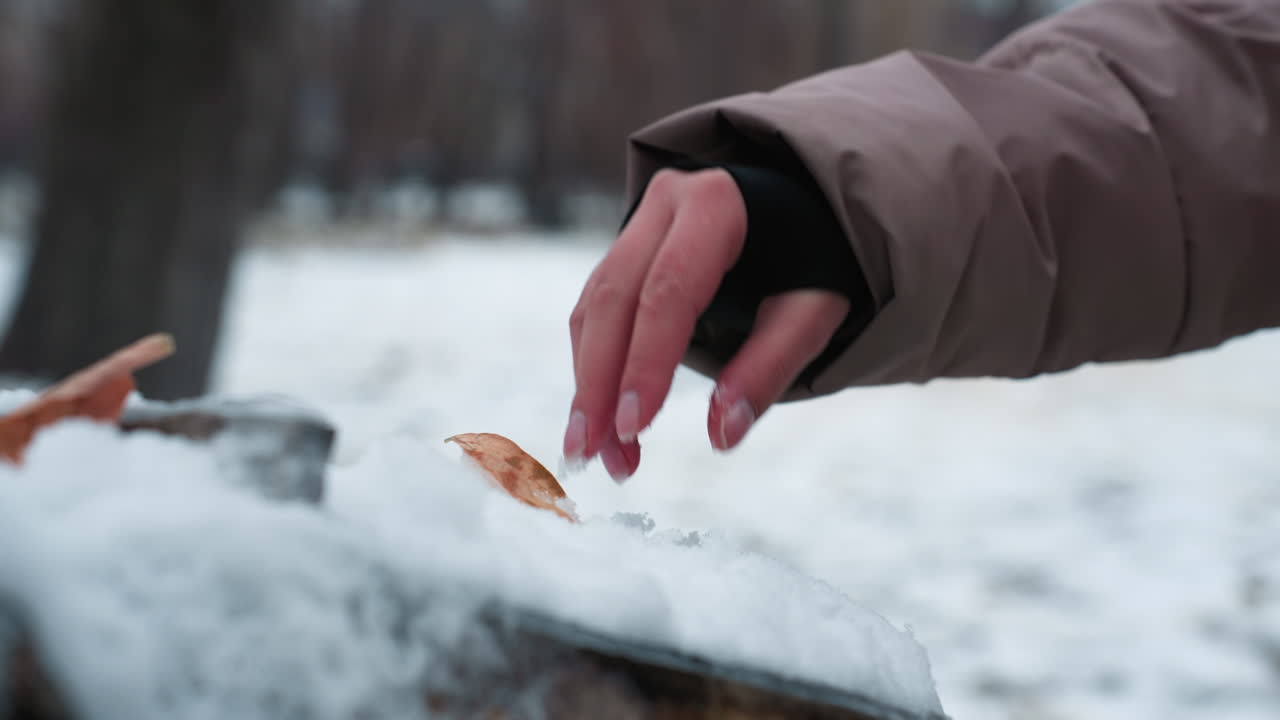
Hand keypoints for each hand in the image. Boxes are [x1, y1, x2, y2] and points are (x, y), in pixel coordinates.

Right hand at [564, 167, 849, 479]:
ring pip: (592, 310)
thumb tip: (722, 435)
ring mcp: (636, 227)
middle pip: (612, 300)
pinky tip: (602, 422)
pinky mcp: (622, 254)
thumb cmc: (811, 265)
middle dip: (597, 384)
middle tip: (591, 454)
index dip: (646, 362)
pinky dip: (593, 372)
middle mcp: (664, 205)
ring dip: (589, 388)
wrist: (796, 218)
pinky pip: (594, 316)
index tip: (634, 428)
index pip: (668, 291)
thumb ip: (771, 367)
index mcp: (715, 206)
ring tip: (598, 455)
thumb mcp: (813, 310)